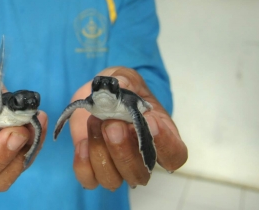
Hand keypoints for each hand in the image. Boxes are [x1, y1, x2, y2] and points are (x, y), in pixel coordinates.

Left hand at [69, 67, 187, 189]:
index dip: (165, 144)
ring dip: (101, 152)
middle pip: (141, 174)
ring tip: (95, 122)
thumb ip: (126, 81)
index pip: (175, 155)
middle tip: (112, 123)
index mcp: (162, 136)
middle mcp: (142, 158)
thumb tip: (120, 86)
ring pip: (114, 180)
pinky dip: (84, 164)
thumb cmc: (122, 89)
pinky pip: (89, 179)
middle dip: (124, 149)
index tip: (151, 122)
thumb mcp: (127, 77)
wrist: (99, 96)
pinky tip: (83, 143)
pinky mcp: (94, 167)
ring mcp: (118, 167)